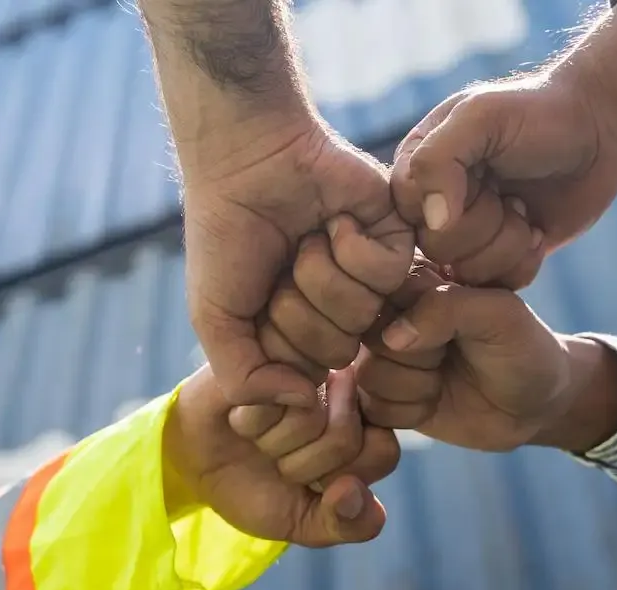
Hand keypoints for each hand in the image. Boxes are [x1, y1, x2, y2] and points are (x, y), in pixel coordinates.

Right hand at [165, 364, 399, 546]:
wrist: (195, 460)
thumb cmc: (256, 486)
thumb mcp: (302, 521)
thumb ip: (346, 523)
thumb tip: (353, 493)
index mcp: (368, 428)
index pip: (384, 453)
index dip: (340, 479)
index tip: (311, 483)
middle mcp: (346, 391)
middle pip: (346, 436)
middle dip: (301, 466)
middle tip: (278, 457)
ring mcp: (309, 365)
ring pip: (309, 417)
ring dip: (272, 442)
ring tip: (259, 434)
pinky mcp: (270, 351)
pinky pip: (272, 396)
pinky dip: (250, 420)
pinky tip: (241, 413)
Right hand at [184, 123, 413, 407]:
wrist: (245, 159)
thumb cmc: (226, 237)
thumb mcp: (217, 320)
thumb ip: (244, 379)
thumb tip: (302, 403)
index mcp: (306, 336)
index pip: (307, 381)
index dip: (276, 346)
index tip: (256, 306)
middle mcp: (344, 314)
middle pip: (339, 352)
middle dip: (297, 308)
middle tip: (281, 266)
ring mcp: (374, 280)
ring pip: (365, 314)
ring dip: (322, 273)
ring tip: (305, 240)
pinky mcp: (399, 241)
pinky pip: (389, 274)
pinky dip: (350, 247)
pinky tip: (333, 222)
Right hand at [355, 259, 616, 452]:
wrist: (535, 405)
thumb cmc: (523, 349)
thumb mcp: (501, 316)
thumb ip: (449, 308)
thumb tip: (393, 337)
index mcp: (416, 277)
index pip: (381, 289)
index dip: (412, 318)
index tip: (450, 330)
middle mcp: (392, 313)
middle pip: (368, 337)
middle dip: (417, 357)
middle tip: (451, 354)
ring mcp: (384, 355)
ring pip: (368, 375)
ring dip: (415, 386)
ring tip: (445, 379)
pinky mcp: (383, 395)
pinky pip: (371, 407)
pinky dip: (409, 412)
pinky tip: (434, 402)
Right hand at [391, 67, 616, 288]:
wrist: (599, 127)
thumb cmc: (538, 111)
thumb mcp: (481, 117)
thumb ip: (439, 159)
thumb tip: (432, 222)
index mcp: (416, 169)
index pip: (405, 215)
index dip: (444, 209)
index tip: (482, 178)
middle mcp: (435, 206)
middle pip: (436, 249)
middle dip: (483, 226)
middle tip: (510, 196)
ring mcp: (469, 237)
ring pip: (467, 273)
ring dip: (507, 244)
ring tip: (524, 211)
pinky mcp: (502, 259)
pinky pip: (498, 287)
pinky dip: (524, 263)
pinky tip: (537, 231)